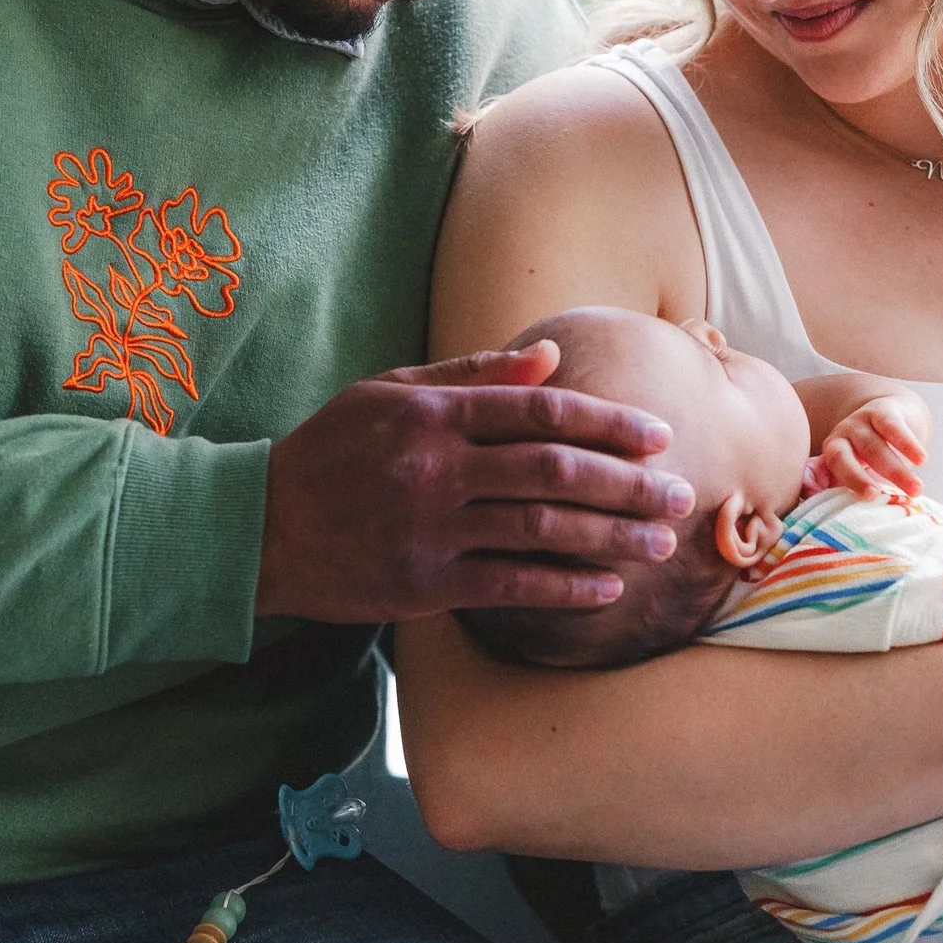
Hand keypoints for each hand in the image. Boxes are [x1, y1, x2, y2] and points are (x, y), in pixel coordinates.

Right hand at [255, 340, 695, 622]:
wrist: (262, 527)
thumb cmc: (334, 450)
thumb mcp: (392, 392)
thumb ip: (473, 376)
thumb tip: (551, 355)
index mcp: (434, 414)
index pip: (540, 410)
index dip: (607, 420)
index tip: (658, 434)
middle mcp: (436, 468)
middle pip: (553, 471)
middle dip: (626, 483)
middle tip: (680, 493)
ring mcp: (430, 529)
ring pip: (540, 530)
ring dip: (609, 537)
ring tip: (658, 543)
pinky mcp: (422, 584)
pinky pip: (508, 585)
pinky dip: (563, 587)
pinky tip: (605, 587)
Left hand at [814, 387, 929, 495]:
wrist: (892, 417)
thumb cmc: (871, 456)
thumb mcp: (855, 470)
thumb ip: (838, 486)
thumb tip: (813, 503)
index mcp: (832, 452)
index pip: (828, 469)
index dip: (838, 483)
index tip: (855, 500)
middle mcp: (842, 435)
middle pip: (848, 459)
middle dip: (862, 480)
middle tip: (878, 497)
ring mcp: (861, 421)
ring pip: (875, 447)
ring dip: (897, 470)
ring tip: (916, 489)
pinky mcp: (883, 410)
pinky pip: (893, 427)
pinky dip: (907, 444)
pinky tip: (921, 459)